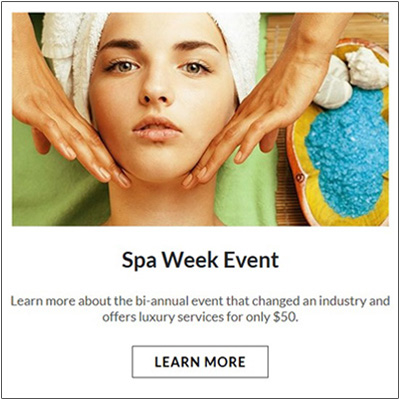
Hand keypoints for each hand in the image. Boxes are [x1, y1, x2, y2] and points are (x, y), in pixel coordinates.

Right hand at [12, 14, 130, 187]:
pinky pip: (49, 126)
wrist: (16, 53)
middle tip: (125, 182)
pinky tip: (70, 156)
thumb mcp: (40, 112)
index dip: (109, 160)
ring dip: (91, 158)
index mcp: (70, 117)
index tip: (123, 177)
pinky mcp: (33, 108)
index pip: (93, 142)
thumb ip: (45, 133)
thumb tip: (45, 151)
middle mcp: (66, 115)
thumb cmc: (29, 82)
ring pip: (76, 138)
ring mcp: (51, 111)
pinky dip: (60, 140)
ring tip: (105, 176)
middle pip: (91, 143)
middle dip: (109, 165)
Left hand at [182, 50, 329, 188]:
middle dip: (202, 165)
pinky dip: (246, 145)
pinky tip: (238, 160)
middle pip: (219, 143)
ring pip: (231, 138)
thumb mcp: (275, 114)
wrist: (302, 58)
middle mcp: (246, 115)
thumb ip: (266, 133)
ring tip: (202, 177)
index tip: (193, 176)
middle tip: (187, 183)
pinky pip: (257, 130)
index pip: (220, 141)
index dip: (205, 160)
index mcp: (244, 117)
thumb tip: (262, 149)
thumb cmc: (290, 84)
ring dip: (215, 159)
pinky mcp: (275, 112)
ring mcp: (259, 113)